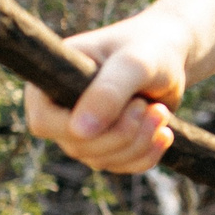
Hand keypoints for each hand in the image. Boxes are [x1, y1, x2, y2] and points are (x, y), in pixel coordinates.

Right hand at [23, 13, 196, 176]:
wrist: (170, 55)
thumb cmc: (148, 48)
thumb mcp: (134, 63)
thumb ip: (108, 91)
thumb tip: (79, 131)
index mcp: (49, 82)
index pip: (44, 122)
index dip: (84, 125)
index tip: (133, 103)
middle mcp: (59, 110)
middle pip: (78, 147)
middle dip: (124, 132)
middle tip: (152, 106)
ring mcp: (81, 131)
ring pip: (101, 160)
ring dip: (140, 142)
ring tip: (161, 111)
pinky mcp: (105, 145)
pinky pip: (120, 166)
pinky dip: (147, 154)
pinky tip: (164, 133)